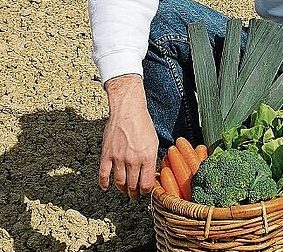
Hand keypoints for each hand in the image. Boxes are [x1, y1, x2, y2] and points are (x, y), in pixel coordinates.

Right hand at [99, 74, 157, 199]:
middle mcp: (133, 160)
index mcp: (148, 157)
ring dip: (122, 190)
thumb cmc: (143, 124)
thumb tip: (151, 174)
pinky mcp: (106, 154)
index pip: (146, 183)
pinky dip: (104, 184)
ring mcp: (118, 158)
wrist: (128, 111)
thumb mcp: (154, 142)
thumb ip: (152, 159)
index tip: (145, 192)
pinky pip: (103, 174)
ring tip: (125, 192)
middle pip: (133, 185)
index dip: (146, 191)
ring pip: (119, 183)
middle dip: (135, 193)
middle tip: (135, 196)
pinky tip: (106, 188)